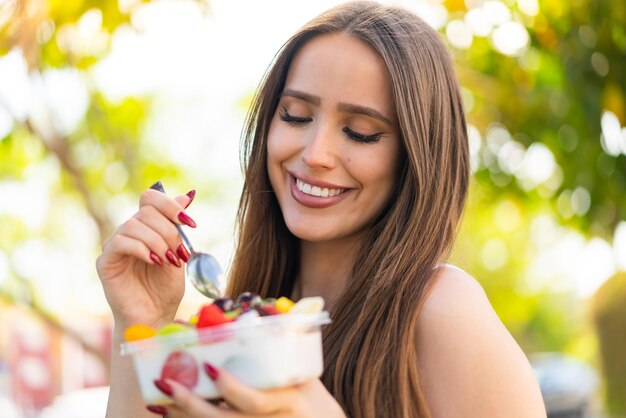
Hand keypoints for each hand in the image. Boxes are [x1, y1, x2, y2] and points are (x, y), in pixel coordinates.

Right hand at [96, 187, 195, 328]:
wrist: (155, 317)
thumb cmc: (165, 288)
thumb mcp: (178, 253)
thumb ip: (178, 227)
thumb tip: (187, 195)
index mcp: (146, 227)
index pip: (150, 198)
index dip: (170, 205)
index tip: (190, 222)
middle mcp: (129, 233)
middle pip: (145, 211)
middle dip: (168, 230)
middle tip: (178, 253)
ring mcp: (115, 246)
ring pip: (133, 225)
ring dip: (156, 241)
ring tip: (167, 260)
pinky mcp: (106, 261)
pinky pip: (120, 243)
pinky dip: (141, 249)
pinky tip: (153, 261)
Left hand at [149, 363, 345, 417]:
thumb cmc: (310, 394)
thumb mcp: (303, 371)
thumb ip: (281, 344)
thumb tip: (255, 307)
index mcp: (285, 400)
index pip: (253, 400)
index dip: (230, 387)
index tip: (209, 366)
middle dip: (190, 403)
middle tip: (165, 381)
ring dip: (182, 416)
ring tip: (157, 400)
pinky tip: (168, 413)